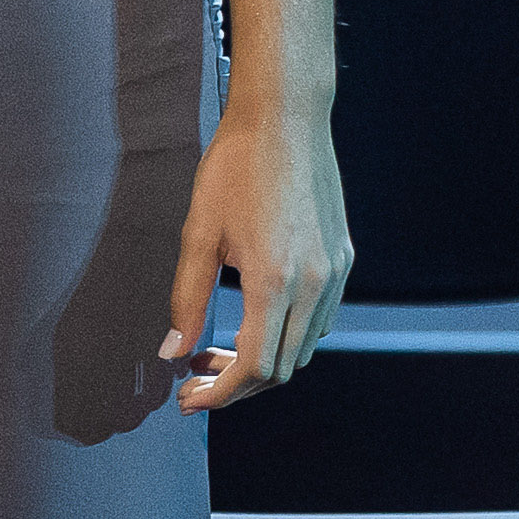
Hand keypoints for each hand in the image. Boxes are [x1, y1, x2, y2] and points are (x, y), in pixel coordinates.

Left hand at [167, 103, 352, 409]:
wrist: (286, 119)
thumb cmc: (235, 168)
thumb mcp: (198, 231)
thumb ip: (186, 297)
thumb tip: (173, 353)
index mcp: (275, 281)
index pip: (255, 366)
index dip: (221, 393)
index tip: (189, 399)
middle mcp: (315, 285)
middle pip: (282, 368)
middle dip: (237, 384)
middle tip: (195, 379)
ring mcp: (337, 274)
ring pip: (303, 348)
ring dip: (263, 361)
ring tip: (217, 349)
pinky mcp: (344, 260)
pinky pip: (320, 319)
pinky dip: (287, 335)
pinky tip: (253, 320)